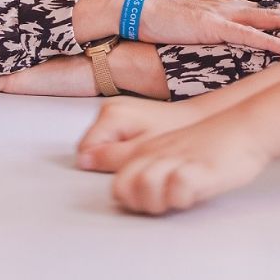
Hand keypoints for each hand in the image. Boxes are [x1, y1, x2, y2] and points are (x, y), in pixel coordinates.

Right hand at [75, 98, 218, 170]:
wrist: (196, 121)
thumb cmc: (175, 134)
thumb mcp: (141, 151)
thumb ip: (112, 156)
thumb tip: (83, 161)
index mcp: (111, 114)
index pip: (86, 149)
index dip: (101, 167)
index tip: (123, 171)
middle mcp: (109, 108)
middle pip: (94, 145)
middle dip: (110, 160)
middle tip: (135, 166)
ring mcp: (116, 110)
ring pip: (103, 143)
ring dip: (117, 156)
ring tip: (140, 160)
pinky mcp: (124, 115)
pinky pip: (113, 138)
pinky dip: (124, 148)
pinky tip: (141, 153)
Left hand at [110, 114, 273, 215]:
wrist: (244, 127)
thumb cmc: (211, 145)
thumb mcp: (173, 153)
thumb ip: (153, 171)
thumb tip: (140, 199)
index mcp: (147, 152)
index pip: (118, 186)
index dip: (131, 202)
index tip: (154, 203)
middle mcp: (156, 154)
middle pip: (124, 189)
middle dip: (141, 205)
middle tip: (167, 203)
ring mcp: (177, 160)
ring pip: (145, 184)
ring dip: (160, 200)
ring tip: (182, 197)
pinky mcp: (200, 167)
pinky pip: (179, 185)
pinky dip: (184, 195)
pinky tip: (197, 192)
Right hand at [130, 0, 279, 55]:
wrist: (138, 10)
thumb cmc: (168, 22)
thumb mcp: (204, 29)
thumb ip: (225, 35)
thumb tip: (244, 47)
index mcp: (236, 9)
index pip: (279, 12)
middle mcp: (236, 7)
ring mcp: (225, 14)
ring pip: (274, 18)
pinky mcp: (211, 26)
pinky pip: (246, 35)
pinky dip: (270, 41)